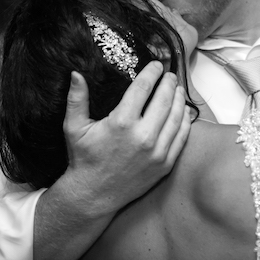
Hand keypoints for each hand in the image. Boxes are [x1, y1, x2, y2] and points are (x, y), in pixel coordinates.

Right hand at [62, 61, 190, 213]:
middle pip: (164, 100)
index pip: (143, 88)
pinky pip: (181, 138)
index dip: (152, 72)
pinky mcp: (164, 164)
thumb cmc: (84, 159)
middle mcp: (142, 136)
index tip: (157, 65)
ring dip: (179, 100)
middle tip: (170, 75)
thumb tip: (76, 74)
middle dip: (169, 83)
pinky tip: (183, 111)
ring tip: (178, 89)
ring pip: (176, 117)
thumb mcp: (74, 127)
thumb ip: (76, 99)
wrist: (94, 195)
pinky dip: (185, 122)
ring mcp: (156, 152)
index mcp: (121, 123)